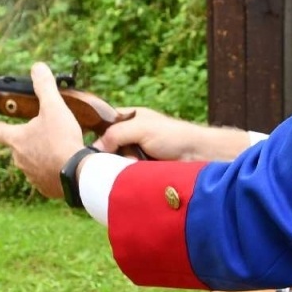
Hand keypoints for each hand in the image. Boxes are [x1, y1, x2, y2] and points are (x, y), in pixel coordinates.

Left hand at [0, 63, 84, 199]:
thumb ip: (45, 86)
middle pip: (16, 148)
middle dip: (24, 141)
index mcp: (17, 140)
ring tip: (54, 149)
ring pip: (30, 164)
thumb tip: (37, 67)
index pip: (0, 132)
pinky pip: (44, 178)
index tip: (2, 122)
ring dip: (38, 156)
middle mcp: (19, 159)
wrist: (76, 173)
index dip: (1, 125)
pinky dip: (50, 171)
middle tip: (37, 132)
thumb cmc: (61, 139)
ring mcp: (31, 176)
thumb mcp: (54, 107)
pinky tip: (62, 166)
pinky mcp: (45, 188)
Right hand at [96, 107, 254, 161]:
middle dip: (111, 153)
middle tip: (118, 156)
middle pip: (109, 145)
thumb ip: (116, 134)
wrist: (198, 156)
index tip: (93, 146)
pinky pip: (127, 172)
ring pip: (117, 161)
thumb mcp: (141, 128)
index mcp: (132, 118)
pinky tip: (136, 172)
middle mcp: (133, 135)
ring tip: (134, 164)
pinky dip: (129, 173)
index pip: (106, 123)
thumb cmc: (174, 136)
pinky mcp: (143, 169)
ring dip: (122, 164)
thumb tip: (95, 147)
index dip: (98, 133)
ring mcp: (138, 152)